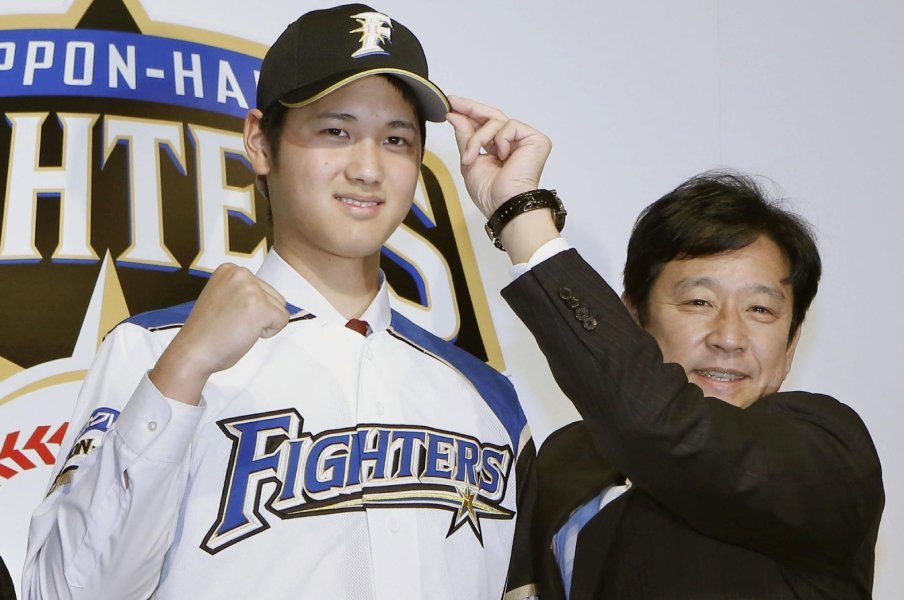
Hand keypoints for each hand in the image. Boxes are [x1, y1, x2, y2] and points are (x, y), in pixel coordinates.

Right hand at [150, 264, 289, 404]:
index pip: (263, 289)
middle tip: (232, 323)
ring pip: (280, 309)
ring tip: (237, 327)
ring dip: (263, 323)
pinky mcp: (260, 306)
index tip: (227, 314)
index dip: (250, 308)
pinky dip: (268, 333)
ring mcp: (251, 289)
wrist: (192, 352)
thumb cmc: (208, 331)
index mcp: (230, 269)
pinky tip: (244, 333)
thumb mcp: (224, 297)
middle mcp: (241, 273)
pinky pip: (283, 321)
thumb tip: (271, 296)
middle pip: (275, 297)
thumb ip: (243, 291)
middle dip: (259, 315)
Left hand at [446, 96, 551, 218]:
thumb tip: (455, 115)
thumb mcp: (469, 160)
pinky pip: (509, 127)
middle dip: (471, 109)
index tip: (452, 103)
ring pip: (496, 122)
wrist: (504, 205)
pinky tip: (502, 157)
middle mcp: (514, 142)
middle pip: (493, 116)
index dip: (469, 112)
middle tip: (454, 102)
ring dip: (478, 138)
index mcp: (500, 148)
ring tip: (471, 158)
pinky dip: (500, 141)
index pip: (486, 124)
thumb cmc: (490, 193)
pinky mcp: (536, 139)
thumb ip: (465, 136)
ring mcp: (526, 140)